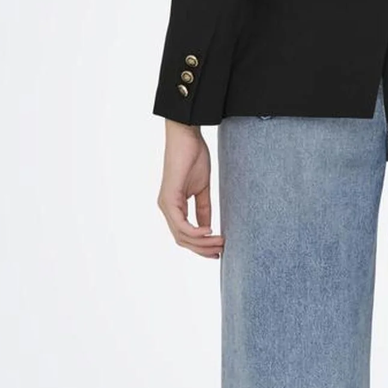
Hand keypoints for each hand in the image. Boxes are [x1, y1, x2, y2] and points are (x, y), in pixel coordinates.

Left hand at [157, 120, 224, 256]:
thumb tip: (208, 229)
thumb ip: (203, 209)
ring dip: (202, 243)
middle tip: (222, 250)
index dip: (200, 246)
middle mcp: (166, 208)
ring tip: (220, 242)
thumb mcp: (202, 189)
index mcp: (174, 206)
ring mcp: (166, 204)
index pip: (184, 235)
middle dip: (202, 249)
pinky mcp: (169, 198)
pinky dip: (196, 232)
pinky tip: (210, 231)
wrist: (186, 136)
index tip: (218, 250)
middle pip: (182, 240)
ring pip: (181, 236)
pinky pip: (181, 224)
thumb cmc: (193, 157)